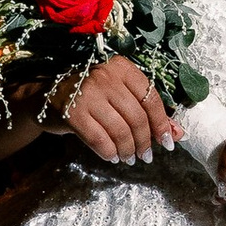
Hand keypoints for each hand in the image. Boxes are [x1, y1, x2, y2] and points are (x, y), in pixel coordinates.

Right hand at [62, 60, 176, 164]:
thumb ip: (149, 112)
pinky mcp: (72, 113)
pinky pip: (100, 140)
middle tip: (145, 156)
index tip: (166, 143)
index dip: (162, 123)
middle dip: (144, 142)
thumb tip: (178, 134)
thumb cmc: (91, 97)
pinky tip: (112, 156)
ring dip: (127, 150)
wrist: (48, 96)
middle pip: (136, 117)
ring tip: (128, 157)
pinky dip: (109, 152)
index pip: (151, 98)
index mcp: (122, 68)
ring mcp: (87, 93)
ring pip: (120, 130)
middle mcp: (106, 76)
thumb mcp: (120, 96)